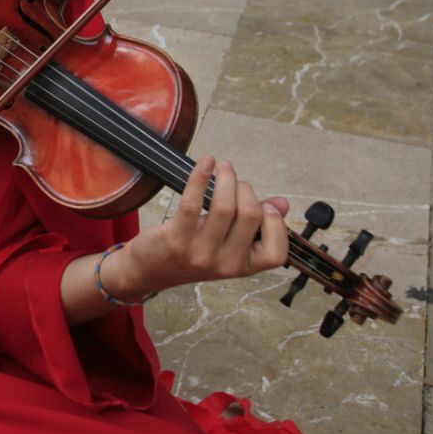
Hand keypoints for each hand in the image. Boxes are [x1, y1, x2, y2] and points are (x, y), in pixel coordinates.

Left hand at [107, 155, 289, 296]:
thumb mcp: (228, 245)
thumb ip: (256, 226)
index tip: (264, 204)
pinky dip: (201, 177)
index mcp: (244, 268)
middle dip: (244, 188)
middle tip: (233, 180)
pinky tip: (206, 162)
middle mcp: (225, 265)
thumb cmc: (193, 252)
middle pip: (250, 215)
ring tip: (223, 167)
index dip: (275, 223)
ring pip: (224, 206)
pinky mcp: (176, 239)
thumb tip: (282, 204)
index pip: (276, 251)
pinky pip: (193, 202)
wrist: (150, 270)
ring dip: (226, 178)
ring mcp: (200, 254)